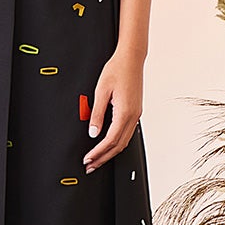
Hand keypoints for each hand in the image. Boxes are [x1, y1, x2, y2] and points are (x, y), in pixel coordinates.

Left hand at [83, 49, 143, 172]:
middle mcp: (133, 116)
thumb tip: (93, 133)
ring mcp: (136, 114)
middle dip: (104, 158)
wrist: (131, 58)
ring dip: (110, 152)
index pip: (110, 140)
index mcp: (125, 112)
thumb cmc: (116, 70)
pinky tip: (108, 145)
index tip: (88, 159)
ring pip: (124, 141)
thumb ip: (97, 113)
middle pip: (119, 145)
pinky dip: (116, 142)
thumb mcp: (101, 91)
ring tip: (97, 159)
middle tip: (90, 166)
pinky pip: (127, 132)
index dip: (98, 152)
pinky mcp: (135, 111)